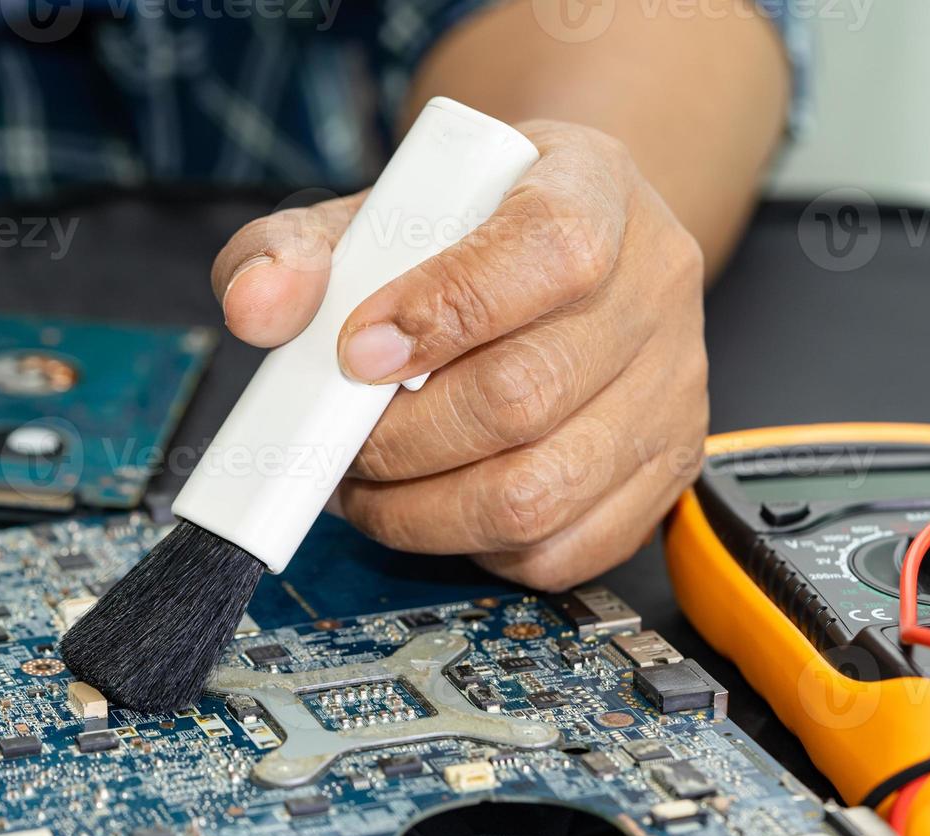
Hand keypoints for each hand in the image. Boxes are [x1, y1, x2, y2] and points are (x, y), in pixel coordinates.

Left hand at [212, 120, 706, 589]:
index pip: (545, 252)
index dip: (443, 311)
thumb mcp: (380, 208)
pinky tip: (439, 506)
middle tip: (342, 442)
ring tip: (373, 484)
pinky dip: (475, 549)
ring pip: (539, 494)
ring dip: (422, 512)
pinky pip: (562, 551)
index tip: (356, 352)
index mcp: (593, 190)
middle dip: (399, 440)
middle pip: (526, 393)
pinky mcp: (666, 468)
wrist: (562, 246)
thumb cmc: (468, 232)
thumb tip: (258, 308)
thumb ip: (298, 247)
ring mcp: (671, 388)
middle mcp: (654, 288)